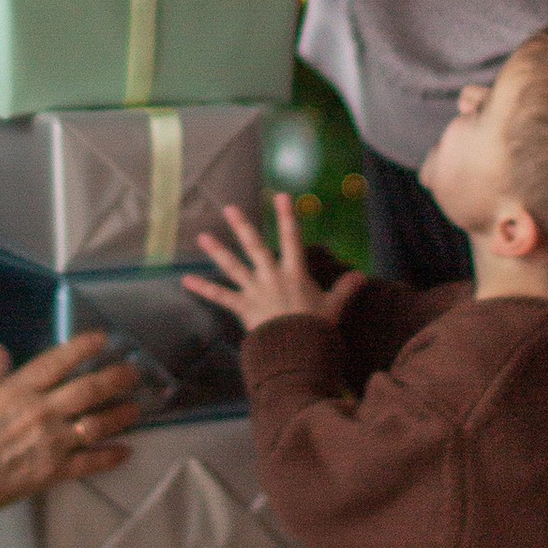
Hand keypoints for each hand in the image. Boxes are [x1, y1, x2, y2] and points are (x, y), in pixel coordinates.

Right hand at [0, 330, 143, 514]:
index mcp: (20, 390)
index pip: (58, 362)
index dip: (83, 347)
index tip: (103, 339)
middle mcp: (43, 412)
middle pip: (88, 390)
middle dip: (115, 379)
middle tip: (133, 373)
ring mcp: (53, 443)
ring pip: (98, 424)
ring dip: (121, 415)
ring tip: (135, 408)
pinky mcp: (56, 470)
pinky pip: (91, 462)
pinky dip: (111, 457)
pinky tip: (126, 451)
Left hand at [182, 193, 363, 334]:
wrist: (297, 352)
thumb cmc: (316, 328)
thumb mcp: (334, 307)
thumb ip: (346, 288)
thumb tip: (362, 275)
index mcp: (294, 273)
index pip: (291, 239)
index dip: (286, 216)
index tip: (281, 196)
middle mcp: (271, 276)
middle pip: (255, 246)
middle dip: (242, 226)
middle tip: (229, 208)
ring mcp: (254, 291)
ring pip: (233, 267)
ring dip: (217, 251)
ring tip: (202, 237)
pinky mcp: (243, 307)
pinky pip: (220, 296)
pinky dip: (203, 289)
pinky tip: (185, 280)